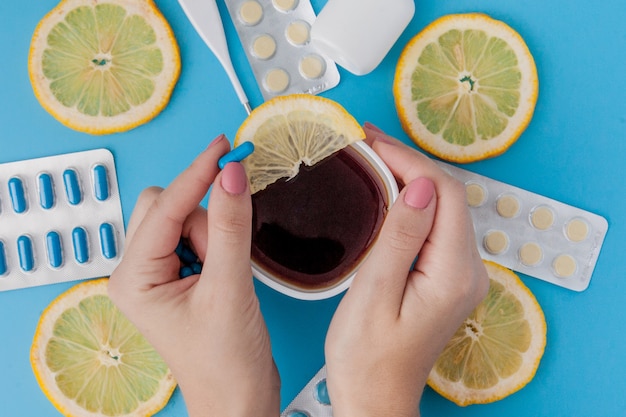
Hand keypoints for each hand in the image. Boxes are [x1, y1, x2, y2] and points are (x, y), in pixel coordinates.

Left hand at [108, 135, 279, 416]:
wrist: (239, 398)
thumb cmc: (227, 359)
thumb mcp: (229, 288)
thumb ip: (229, 226)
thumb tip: (232, 173)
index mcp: (133, 278)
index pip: (165, 208)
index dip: (197, 174)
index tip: (225, 147)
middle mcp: (137, 271)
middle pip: (167, 206)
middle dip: (203, 219)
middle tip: (226, 252)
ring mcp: (157, 273)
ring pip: (183, 217)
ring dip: (211, 232)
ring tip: (225, 275)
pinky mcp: (178, 274)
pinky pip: (195, 234)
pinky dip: (215, 238)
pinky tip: (224, 271)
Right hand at [324, 124, 488, 416]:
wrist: (376, 398)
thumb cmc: (366, 357)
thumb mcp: (374, 295)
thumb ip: (400, 238)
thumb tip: (422, 185)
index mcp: (453, 273)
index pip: (444, 193)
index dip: (410, 160)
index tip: (371, 140)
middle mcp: (468, 271)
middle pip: (448, 196)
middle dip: (408, 162)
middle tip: (365, 142)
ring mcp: (460, 275)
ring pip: (442, 208)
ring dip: (409, 178)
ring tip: (370, 157)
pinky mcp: (446, 278)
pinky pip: (435, 226)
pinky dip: (411, 202)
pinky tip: (385, 191)